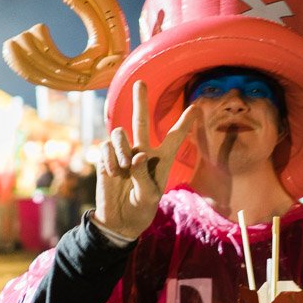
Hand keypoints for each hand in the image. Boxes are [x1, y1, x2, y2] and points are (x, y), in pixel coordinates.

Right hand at [95, 80, 197, 239]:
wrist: (119, 220)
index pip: (174, 137)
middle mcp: (142, 151)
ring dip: (121, 148)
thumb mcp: (148, 197)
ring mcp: (123, 153)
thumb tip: (136, 155)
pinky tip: (112, 173)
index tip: (196, 107)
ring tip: (122, 168)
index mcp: (161, 159)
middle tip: (139, 82)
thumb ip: (143, 175)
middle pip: (142, 121)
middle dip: (140, 102)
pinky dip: (109, 160)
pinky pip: (106, 147)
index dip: (185, 122)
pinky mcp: (106, 158)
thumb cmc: (141, 209)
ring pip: (120, 134)